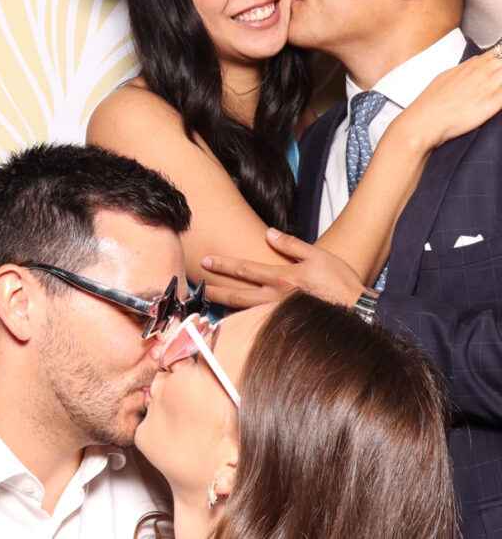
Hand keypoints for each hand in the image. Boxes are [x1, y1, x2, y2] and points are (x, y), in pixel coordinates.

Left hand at [201, 228, 366, 307]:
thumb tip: (269, 233)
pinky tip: (235, 320)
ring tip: (209, 302)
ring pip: (246, 311)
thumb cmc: (341, 283)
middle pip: (237, 293)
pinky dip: (244, 321)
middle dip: (216, 288)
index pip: (245, 269)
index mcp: (282, 277)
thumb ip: (291, 244)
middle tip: (198, 286)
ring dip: (226, 306)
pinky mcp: (286, 325)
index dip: (223, 264)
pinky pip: (259, 322)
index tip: (206, 261)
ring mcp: (280, 314)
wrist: (359, 312)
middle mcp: (276, 297)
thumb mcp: (317, 255)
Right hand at [395, 46, 501, 148]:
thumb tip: (474, 64)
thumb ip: (464, 70)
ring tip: (494, 90)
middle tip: (495, 80)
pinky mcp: (493, 103)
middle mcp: (482, 73)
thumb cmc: (431, 103)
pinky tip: (498, 96)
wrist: (425, 120)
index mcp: (471, 66)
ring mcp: (489, 86)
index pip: (497, 53)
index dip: (500, 59)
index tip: (498, 68)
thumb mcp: (445, 77)